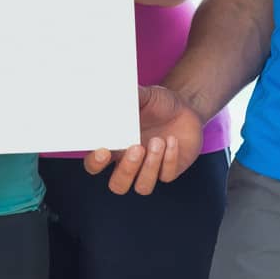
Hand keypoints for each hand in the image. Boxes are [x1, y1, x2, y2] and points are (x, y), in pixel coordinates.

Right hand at [83, 85, 203, 194]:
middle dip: (126, 171)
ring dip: (150, 166)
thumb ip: (128, 97)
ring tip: (158, 141)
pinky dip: (169, 159)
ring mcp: (149, 169)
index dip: (95, 163)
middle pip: (117, 185)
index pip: (94, 164)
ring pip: (142, 187)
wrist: (185, 108)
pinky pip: (166, 175)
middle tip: (137, 147)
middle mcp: (129, 162)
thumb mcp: (144, 96)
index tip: (104, 150)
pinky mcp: (169, 171)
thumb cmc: (157, 103)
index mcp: (114, 146)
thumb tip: (114, 91)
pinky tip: (172, 140)